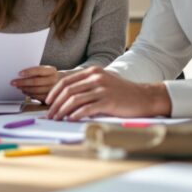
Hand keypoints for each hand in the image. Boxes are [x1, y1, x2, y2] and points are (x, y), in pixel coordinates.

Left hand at [11, 65, 57, 100]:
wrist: (61, 84)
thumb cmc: (48, 76)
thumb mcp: (45, 71)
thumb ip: (35, 71)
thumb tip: (20, 74)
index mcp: (51, 70)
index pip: (39, 70)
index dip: (28, 72)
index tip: (19, 73)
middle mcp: (54, 80)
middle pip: (36, 81)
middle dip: (23, 82)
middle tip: (13, 82)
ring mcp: (53, 90)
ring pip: (36, 90)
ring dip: (25, 89)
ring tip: (18, 87)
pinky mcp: (51, 98)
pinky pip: (38, 97)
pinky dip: (30, 94)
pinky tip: (25, 92)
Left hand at [44, 66, 170, 120]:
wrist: (144, 97)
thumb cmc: (122, 93)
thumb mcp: (103, 83)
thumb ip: (87, 87)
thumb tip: (66, 100)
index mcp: (92, 71)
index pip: (66, 81)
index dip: (54, 92)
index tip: (48, 102)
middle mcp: (96, 78)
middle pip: (68, 91)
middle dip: (55, 104)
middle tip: (49, 114)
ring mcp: (102, 89)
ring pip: (74, 100)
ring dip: (62, 111)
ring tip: (57, 119)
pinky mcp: (108, 101)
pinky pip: (86, 108)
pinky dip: (75, 115)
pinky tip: (70, 120)